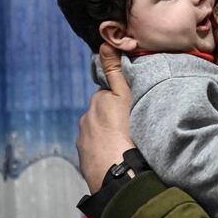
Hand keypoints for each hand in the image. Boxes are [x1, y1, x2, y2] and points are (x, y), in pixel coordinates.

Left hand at [77, 42, 134, 192]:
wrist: (119, 174)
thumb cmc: (126, 133)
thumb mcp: (124, 97)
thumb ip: (114, 71)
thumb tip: (104, 43)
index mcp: (97, 103)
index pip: (109, 96)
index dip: (122, 101)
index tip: (134, 110)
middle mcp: (85, 120)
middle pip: (102, 114)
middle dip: (113, 118)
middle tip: (132, 127)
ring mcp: (83, 141)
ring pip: (99, 132)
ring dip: (109, 135)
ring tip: (126, 144)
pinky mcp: (85, 159)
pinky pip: (96, 150)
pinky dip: (104, 150)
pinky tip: (117, 156)